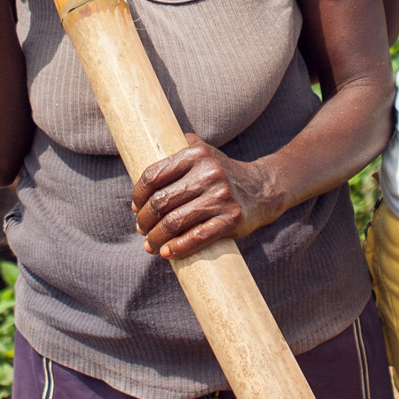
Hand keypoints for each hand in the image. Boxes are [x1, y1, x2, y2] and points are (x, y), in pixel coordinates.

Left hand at [131, 139, 279, 258]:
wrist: (263, 188)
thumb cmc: (223, 172)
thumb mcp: (205, 151)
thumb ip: (179, 145)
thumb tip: (145, 147)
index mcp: (197, 153)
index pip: (154, 175)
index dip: (138, 195)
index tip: (135, 207)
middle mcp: (209, 172)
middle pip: (161, 201)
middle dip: (144, 219)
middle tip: (141, 229)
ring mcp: (221, 196)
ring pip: (175, 222)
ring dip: (156, 237)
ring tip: (150, 244)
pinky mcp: (232, 219)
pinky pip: (198, 237)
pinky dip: (178, 248)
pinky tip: (167, 253)